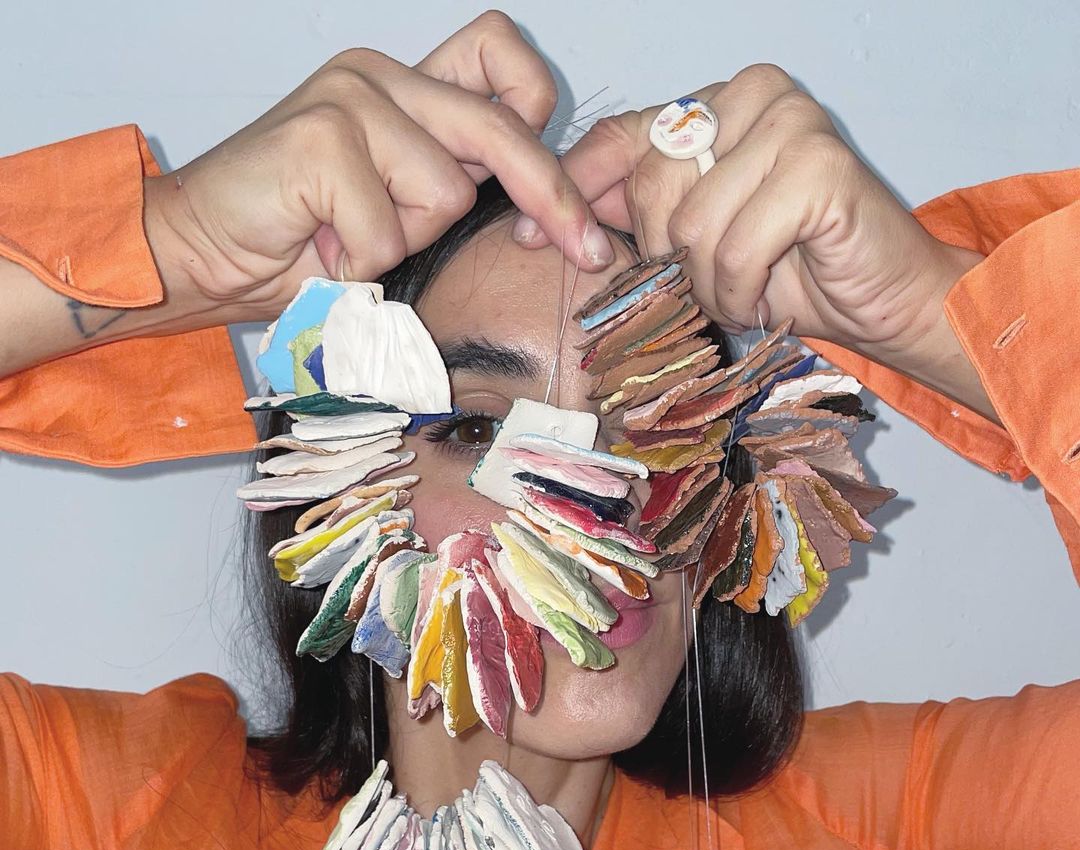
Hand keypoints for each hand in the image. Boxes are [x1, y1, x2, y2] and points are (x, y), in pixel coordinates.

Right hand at [145, 11, 613, 326]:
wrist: (201, 253)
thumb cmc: (297, 242)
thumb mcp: (394, 213)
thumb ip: (447, 191)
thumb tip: (539, 217)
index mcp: (404, 89)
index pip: (501, 64)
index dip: (543, 123)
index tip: (570, 203)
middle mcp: (380, 77)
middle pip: (500, 127)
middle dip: (551, 197)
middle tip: (588, 249)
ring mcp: (350, 98)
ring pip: (444, 193)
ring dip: (404, 242)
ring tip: (348, 242)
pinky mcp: (320, 135)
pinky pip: (387, 228)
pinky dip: (361, 262)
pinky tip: (320, 249)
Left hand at [514, 65, 984, 395]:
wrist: (880, 301)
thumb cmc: (787, 271)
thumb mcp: (692, 239)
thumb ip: (633, 212)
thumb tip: (537, 218)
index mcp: (714, 104)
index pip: (618, 138)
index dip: (570, 190)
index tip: (525, 239)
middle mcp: (750, 95)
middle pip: (649, 187)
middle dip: (667, 259)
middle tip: (706, 284)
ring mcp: (790, 122)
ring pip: (691, 224)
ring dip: (709, 285)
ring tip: (744, 291)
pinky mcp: (820, 165)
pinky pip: (735, 246)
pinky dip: (742, 291)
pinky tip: (766, 296)